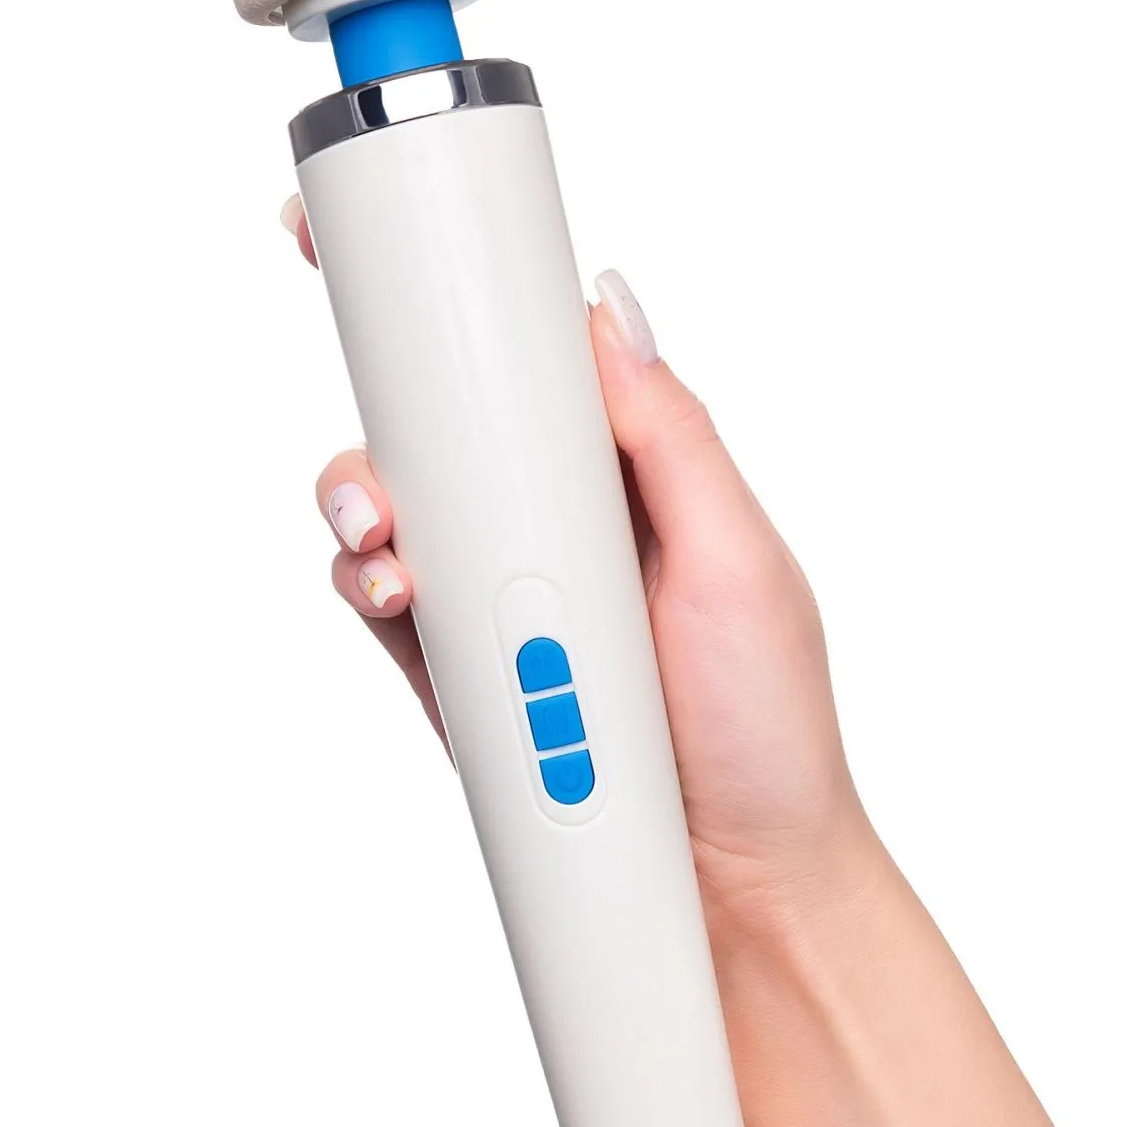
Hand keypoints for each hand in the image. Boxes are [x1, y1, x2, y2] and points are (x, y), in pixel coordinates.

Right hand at [288, 196, 870, 923]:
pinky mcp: (453, 663)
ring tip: (388, 546)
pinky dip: (362, 583)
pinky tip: (389, 593)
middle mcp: (553, 515)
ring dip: (361, 503)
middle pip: (436, 419)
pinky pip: (377, 597)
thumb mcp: (740, 562)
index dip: (452, 293)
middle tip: (381, 442)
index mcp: (628, 468)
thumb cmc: (765, 727)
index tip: (365, 238)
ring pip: (390, 504)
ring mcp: (498, 588)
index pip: (532, 354)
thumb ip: (671, 436)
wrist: (734, 888)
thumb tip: (607, 307)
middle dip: (382, 405)